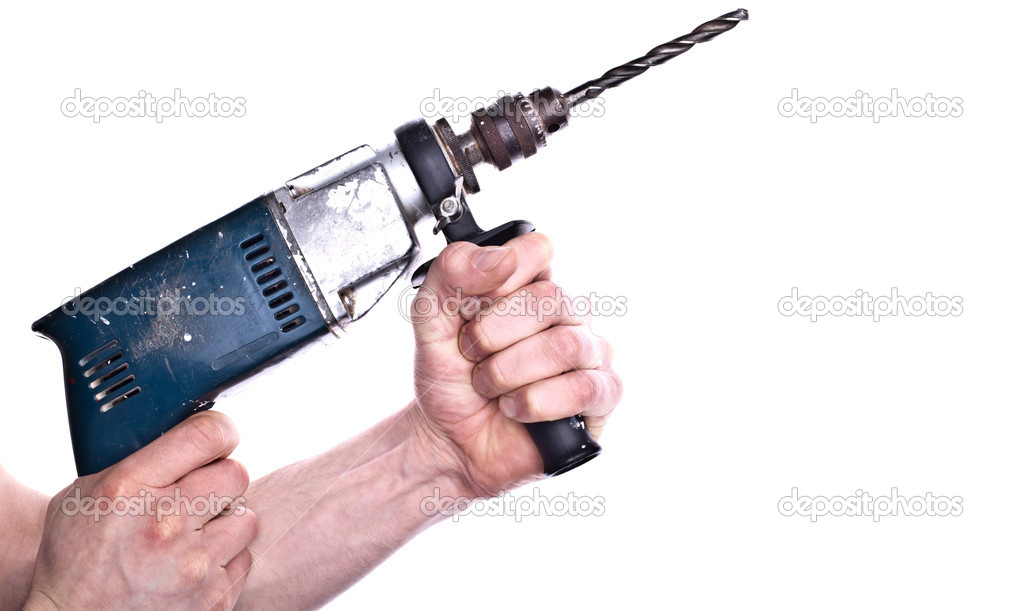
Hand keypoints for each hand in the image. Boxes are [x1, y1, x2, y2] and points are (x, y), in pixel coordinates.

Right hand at [24, 412, 257, 609]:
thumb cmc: (76, 558)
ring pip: (246, 518)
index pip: (206, 436)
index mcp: (131, 489)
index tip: (219, 438)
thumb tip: (186, 433)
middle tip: (201, 492)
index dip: (221, 431)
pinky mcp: (212, 597)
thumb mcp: (86, 493)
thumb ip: (137, 461)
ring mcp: (193, 565)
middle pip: (237, 474)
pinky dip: (224, 560)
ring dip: (226, 522)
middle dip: (222, 479)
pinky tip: (194, 563)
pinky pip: (243, 559)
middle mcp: (166, 524)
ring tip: (197, 532)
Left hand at [409, 233, 621, 497]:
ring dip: (510, 372)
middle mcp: (567, 314)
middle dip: (494, 335)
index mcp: (531, 285)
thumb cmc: (451, 378)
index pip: (537, 250)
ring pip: (566, 345)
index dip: (501, 278)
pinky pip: (585, 388)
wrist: (449, 439)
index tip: (469, 308)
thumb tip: (499, 256)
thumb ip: (452, 275)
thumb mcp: (430, 320)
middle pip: (552, 299)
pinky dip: (537, 402)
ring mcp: (590, 353)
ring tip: (491, 388)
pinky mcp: (602, 396)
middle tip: (472, 357)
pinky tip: (517, 408)